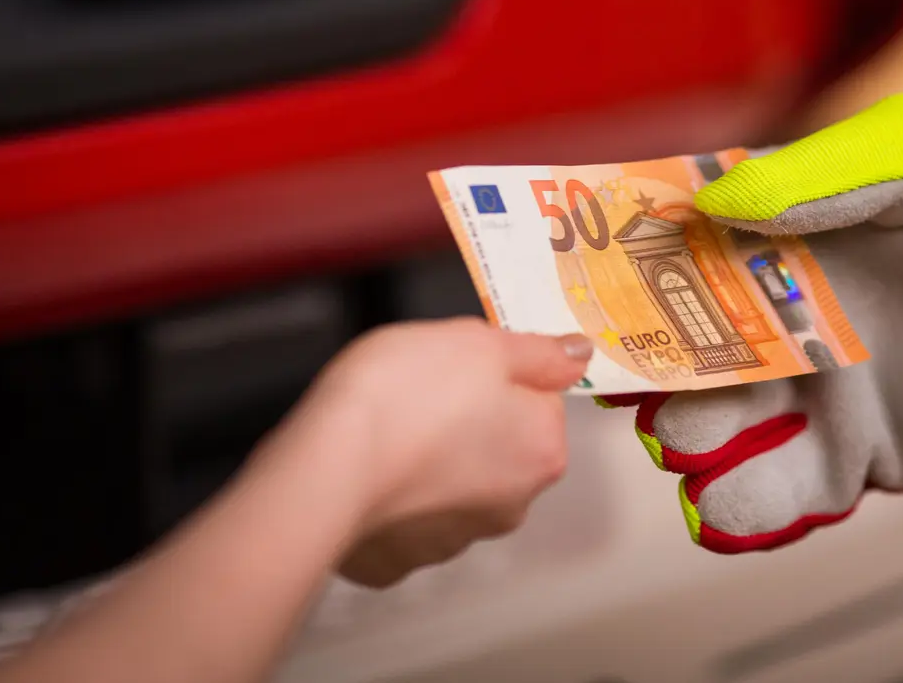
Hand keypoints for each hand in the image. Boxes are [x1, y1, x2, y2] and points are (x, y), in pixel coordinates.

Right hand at [300, 318, 591, 585]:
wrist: (325, 465)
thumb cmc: (402, 396)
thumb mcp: (480, 343)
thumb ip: (539, 351)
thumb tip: (578, 354)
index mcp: (542, 450)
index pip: (538, 400)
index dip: (496, 374)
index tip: (460, 366)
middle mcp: (510, 505)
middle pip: (498, 446)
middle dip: (467, 422)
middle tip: (419, 393)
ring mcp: (453, 540)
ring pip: (450, 485)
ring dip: (428, 462)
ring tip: (387, 431)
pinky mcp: (398, 560)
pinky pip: (401, 519)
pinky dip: (387, 498)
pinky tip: (367, 472)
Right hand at [603, 93, 902, 551]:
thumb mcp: (898, 161)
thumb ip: (812, 183)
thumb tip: (713, 204)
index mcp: (759, 252)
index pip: (665, 272)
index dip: (620, 283)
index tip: (584, 291)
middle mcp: (769, 329)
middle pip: (673, 368)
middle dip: (646, 380)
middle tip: (639, 375)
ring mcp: (810, 398)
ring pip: (713, 443)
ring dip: (694, 449)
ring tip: (700, 440)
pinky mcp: (859, 456)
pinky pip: (784, 496)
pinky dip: (748, 510)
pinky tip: (732, 499)